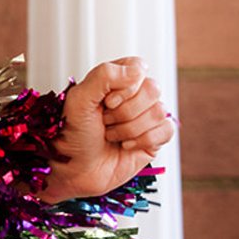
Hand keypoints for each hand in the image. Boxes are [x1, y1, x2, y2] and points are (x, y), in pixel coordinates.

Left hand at [39, 56, 175, 202]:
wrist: (73, 170)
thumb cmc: (71, 134)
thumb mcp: (78, 100)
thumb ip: (104, 76)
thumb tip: (138, 71)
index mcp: (115, 81)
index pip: (138, 68)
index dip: (126, 86)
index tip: (106, 102)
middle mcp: (133, 97)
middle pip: (153, 89)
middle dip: (124, 111)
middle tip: (104, 122)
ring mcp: (145, 117)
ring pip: (159, 111)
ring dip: (129, 128)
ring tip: (110, 135)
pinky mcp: (155, 138)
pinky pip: (167, 130)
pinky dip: (144, 140)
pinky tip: (125, 146)